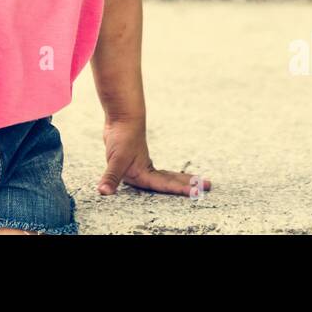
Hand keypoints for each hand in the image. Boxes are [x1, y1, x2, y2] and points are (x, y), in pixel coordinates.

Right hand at [97, 118, 211, 197]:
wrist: (120, 120)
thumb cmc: (119, 138)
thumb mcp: (116, 159)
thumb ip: (110, 177)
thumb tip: (102, 191)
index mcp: (139, 177)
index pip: (163, 187)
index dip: (179, 189)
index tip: (195, 191)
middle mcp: (142, 176)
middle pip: (170, 185)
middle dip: (188, 186)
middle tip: (209, 186)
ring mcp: (144, 171)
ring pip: (169, 179)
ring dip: (184, 181)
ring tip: (202, 183)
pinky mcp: (145, 164)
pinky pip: (165, 174)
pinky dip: (175, 176)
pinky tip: (184, 178)